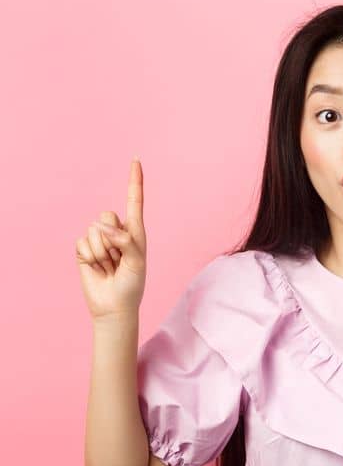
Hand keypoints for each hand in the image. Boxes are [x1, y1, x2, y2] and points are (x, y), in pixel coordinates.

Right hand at [77, 159, 148, 320]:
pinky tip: (96, 268)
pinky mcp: (83, 249)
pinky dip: (90, 257)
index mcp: (135, 232)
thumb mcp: (137, 263)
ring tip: (109, 266)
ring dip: (102, 252)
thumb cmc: (131, 285)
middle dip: (112, 238)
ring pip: (94, 230)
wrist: (113, 305)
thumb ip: (125, 241)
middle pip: (107, 215)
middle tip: (117, 259)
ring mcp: (99, 239)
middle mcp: (117, 231)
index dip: (134, 181)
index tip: (136, 160)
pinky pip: (82, 242)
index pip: (134, 201)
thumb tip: (103, 227)